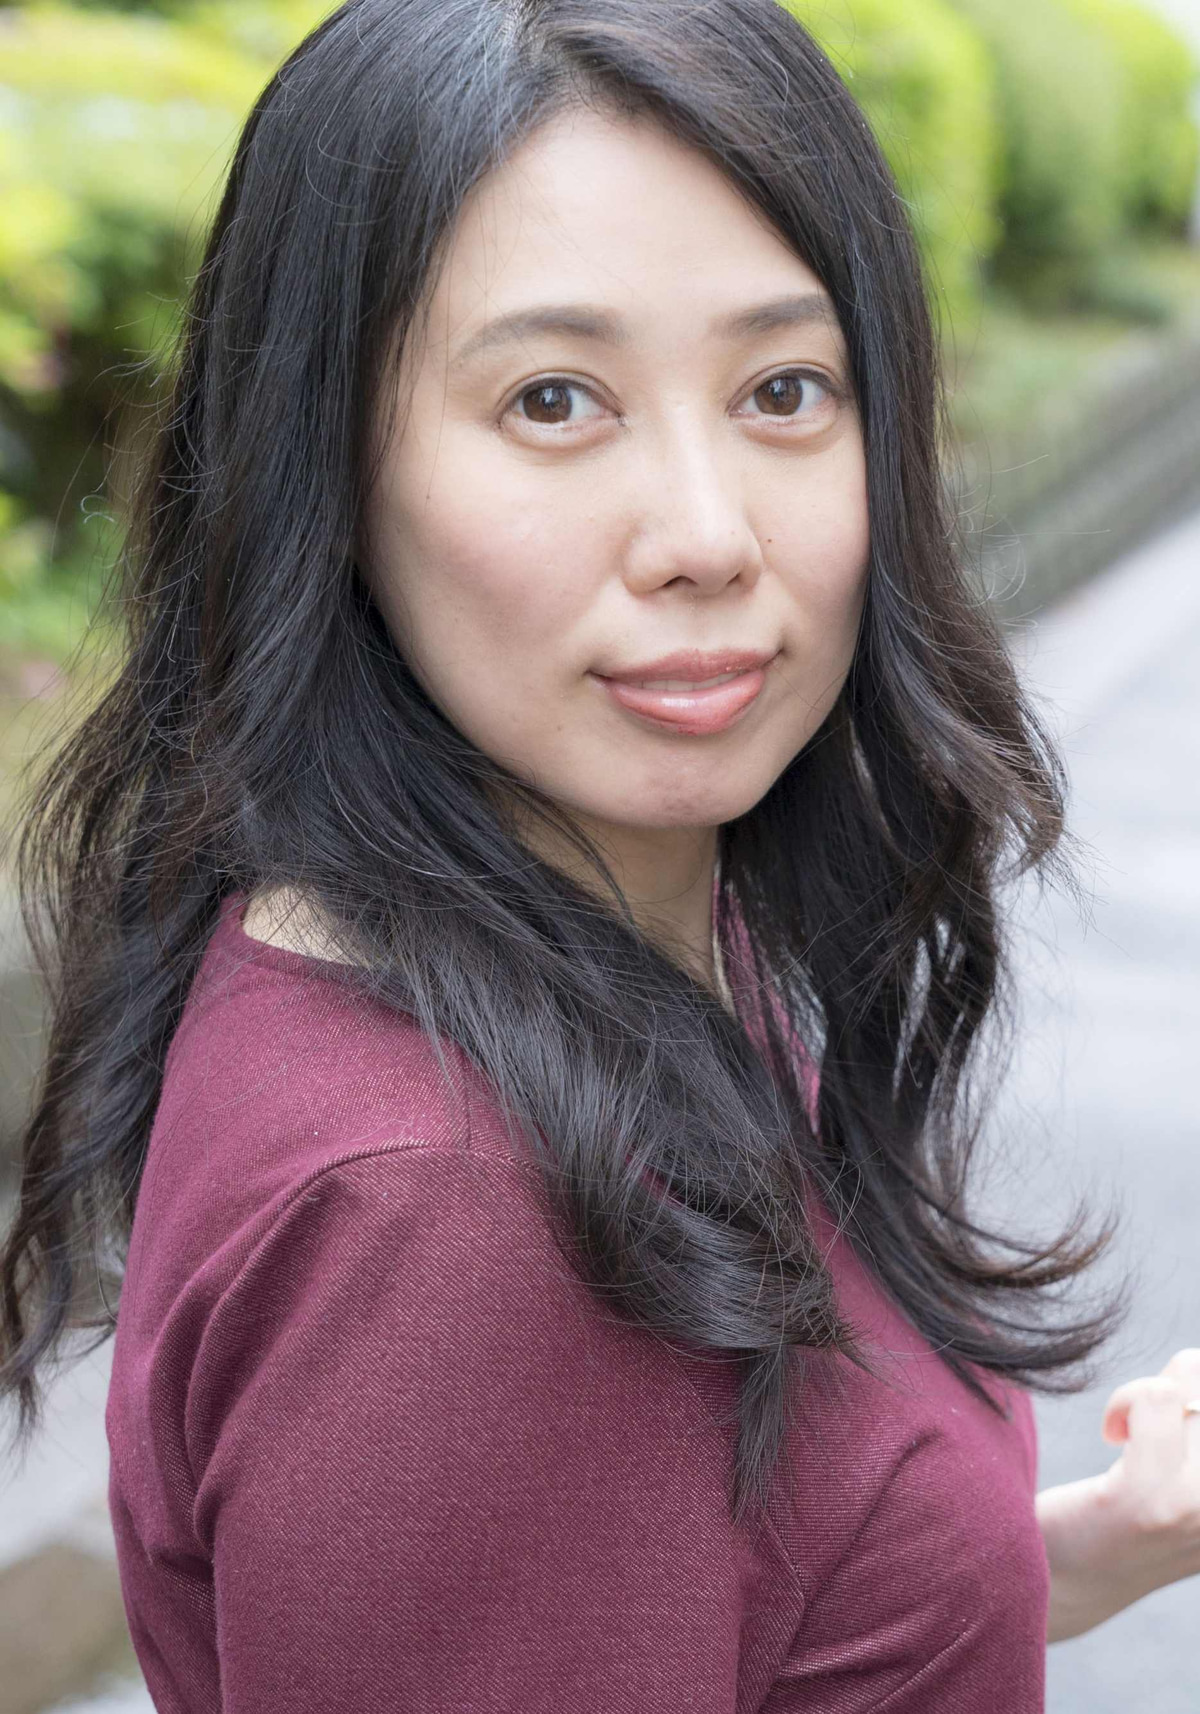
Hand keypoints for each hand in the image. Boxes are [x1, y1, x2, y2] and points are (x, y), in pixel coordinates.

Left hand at [1035, 1347, 1199, 1642]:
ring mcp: (1197, 1509)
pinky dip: (1127, 1400)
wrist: (1064, 1583)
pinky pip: (1158, 1398)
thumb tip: (1189, 1363)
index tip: (1180, 1428)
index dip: (1199, 1398)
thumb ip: (1195, 1429)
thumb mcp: (1181, 1479)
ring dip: (1150, 1395)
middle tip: (1147, 1429)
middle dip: (1181, 1389)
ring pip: (1190, 1387)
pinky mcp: (1147, 1498)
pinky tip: (1112, 1434)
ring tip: (1130, 1434)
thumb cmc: (1121, 1521)